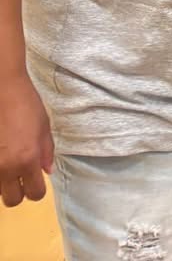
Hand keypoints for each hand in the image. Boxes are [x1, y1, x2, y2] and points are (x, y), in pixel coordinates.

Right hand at [0, 72, 53, 206]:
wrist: (2, 91)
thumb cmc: (26, 106)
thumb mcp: (44, 128)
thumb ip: (46, 152)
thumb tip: (47, 171)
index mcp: (28, 160)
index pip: (35, 194)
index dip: (38, 190)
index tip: (36, 181)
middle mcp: (6, 168)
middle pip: (12, 200)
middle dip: (19, 191)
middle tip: (21, 176)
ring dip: (4, 182)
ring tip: (8, 161)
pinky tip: (0, 155)